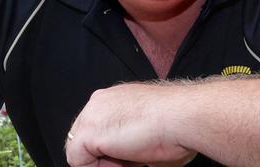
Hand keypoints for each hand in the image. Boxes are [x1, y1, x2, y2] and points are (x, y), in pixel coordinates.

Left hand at [64, 82, 196, 166]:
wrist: (181, 116)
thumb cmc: (176, 124)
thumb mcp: (147, 132)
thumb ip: (129, 141)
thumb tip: (131, 157)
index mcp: (115, 98)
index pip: (100, 129)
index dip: (112, 151)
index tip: (130, 159)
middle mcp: (100, 102)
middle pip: (87, 139)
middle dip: (105, 156)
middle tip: (131, 161)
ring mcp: (91, 115)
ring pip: (81, 151)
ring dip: (104, 163)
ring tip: (131, 160)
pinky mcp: (87, 133)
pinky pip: (78, 162)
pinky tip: (122, 161)